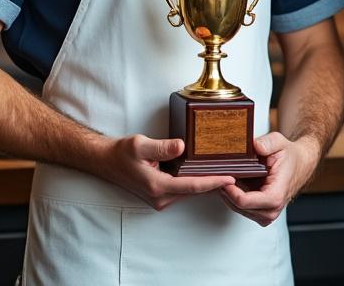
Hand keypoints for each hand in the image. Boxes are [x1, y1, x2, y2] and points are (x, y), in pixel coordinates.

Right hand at [103, 134, 235, 210]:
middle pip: (195, 191)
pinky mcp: (161, 195)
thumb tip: (181, 146)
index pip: (193, 186)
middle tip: (238, 173)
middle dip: (215, 183)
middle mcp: (161, 197)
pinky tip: (207, 173)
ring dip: (207, 183)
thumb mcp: (140, 145)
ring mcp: (161, 198)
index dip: (214, 182)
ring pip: (190, 191)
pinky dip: (196, 182)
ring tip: (227, 171)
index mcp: (157, 186)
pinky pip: (184, 190)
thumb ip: (161, 147)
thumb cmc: (121, 153)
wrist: (106, 162)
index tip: (231, 178)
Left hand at [218, 132, 321, 225]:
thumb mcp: (279, 142)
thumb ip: (268, 143)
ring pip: (236, 208)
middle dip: (226, 190)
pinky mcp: (261, 213)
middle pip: (237, 206)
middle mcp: (272, 209)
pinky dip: (234, 196)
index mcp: (275, 196)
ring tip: (227, 176)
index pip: (244, 201)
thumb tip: (256, 146)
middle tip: (221, 173)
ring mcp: (266, 214)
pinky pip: (240, 208)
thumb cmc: (289, 156)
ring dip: (229, 193)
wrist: (299, 164)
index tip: (224, 176)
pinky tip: (234, 182)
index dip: (229, 189)